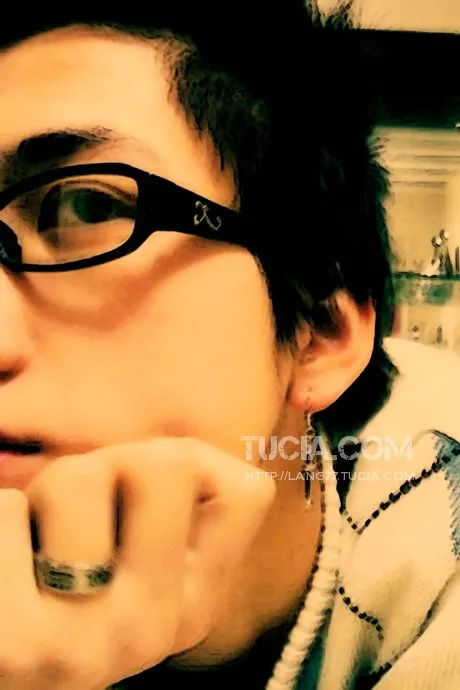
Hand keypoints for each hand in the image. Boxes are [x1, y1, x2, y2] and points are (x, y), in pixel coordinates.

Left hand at [0, 437, 274, 688]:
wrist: (4, 668)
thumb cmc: (68, 580)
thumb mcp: (143, 546)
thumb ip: (174, 498)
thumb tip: (203, 455)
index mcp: (197, 603)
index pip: (250, 491)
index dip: (193, 469)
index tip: (143, 507)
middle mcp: (154, 632)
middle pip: (168, 463)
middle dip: (111, 467)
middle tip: (78, 520)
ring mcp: (84, 646)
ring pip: (79, 477)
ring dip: (45, 492)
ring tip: (37, 545)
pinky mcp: (14, 647)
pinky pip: (7, 509)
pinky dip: (2, 516)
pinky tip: (7, 568)